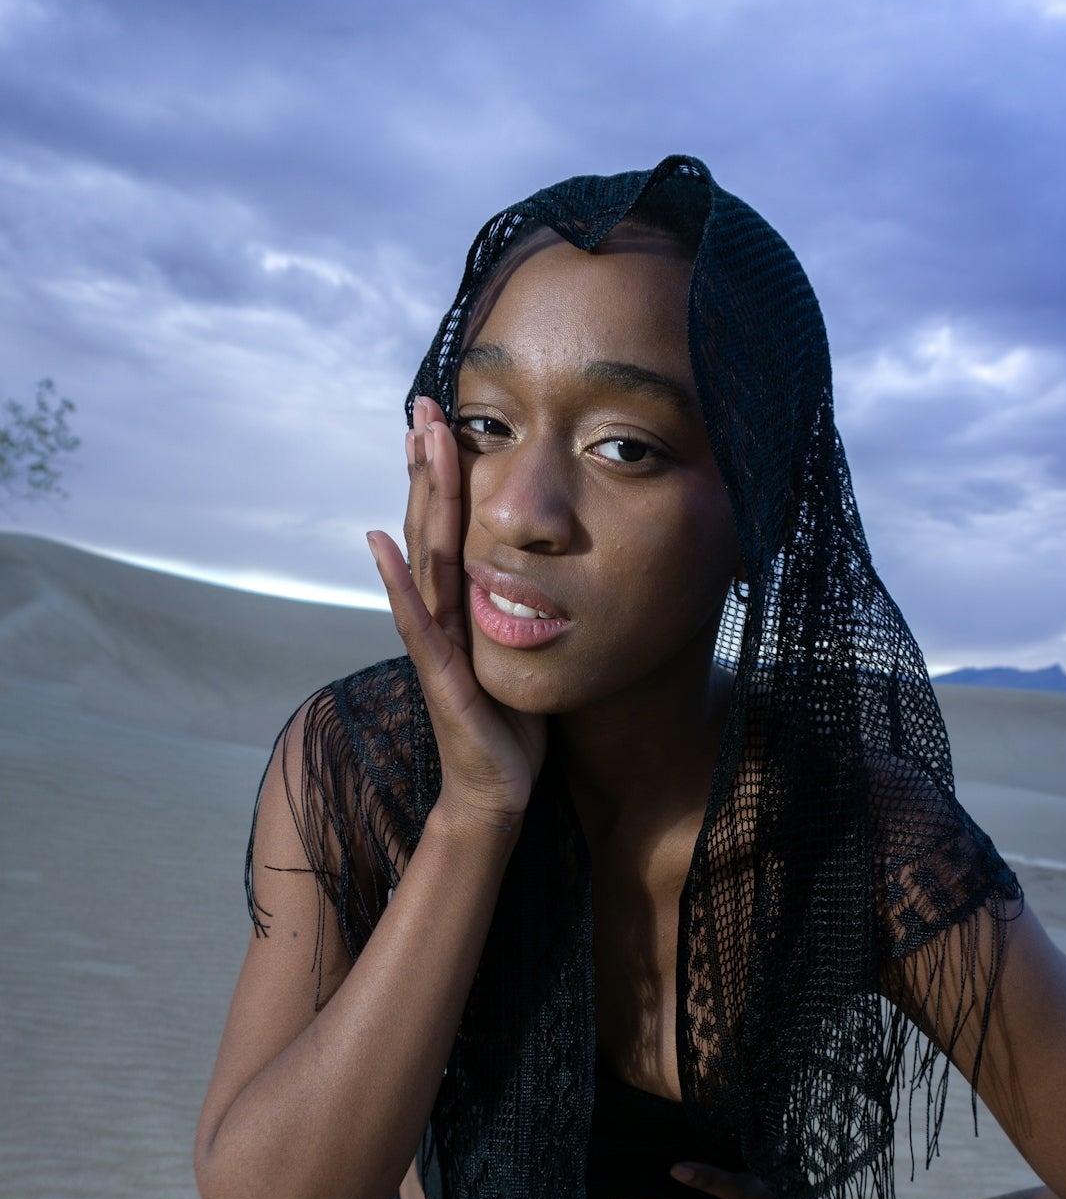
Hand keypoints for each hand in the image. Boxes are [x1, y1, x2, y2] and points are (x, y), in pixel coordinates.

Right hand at [367, 397, 546, 829]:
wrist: (497, 793)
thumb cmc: (512, 726)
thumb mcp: (524, 652)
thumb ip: (525, 610)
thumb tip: (551, 571)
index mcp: (464, 606)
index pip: (454, 529)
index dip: (449, 475)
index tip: (448, 419)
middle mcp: (442, 616)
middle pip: (431, 527)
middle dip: (428, 466)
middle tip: (423, 405)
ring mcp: (436, 643)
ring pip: (424, 557)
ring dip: (417, 499)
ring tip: (414, 444)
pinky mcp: (441, 676)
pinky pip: (418, 622)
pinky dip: (397, 582)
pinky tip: (381, 543)